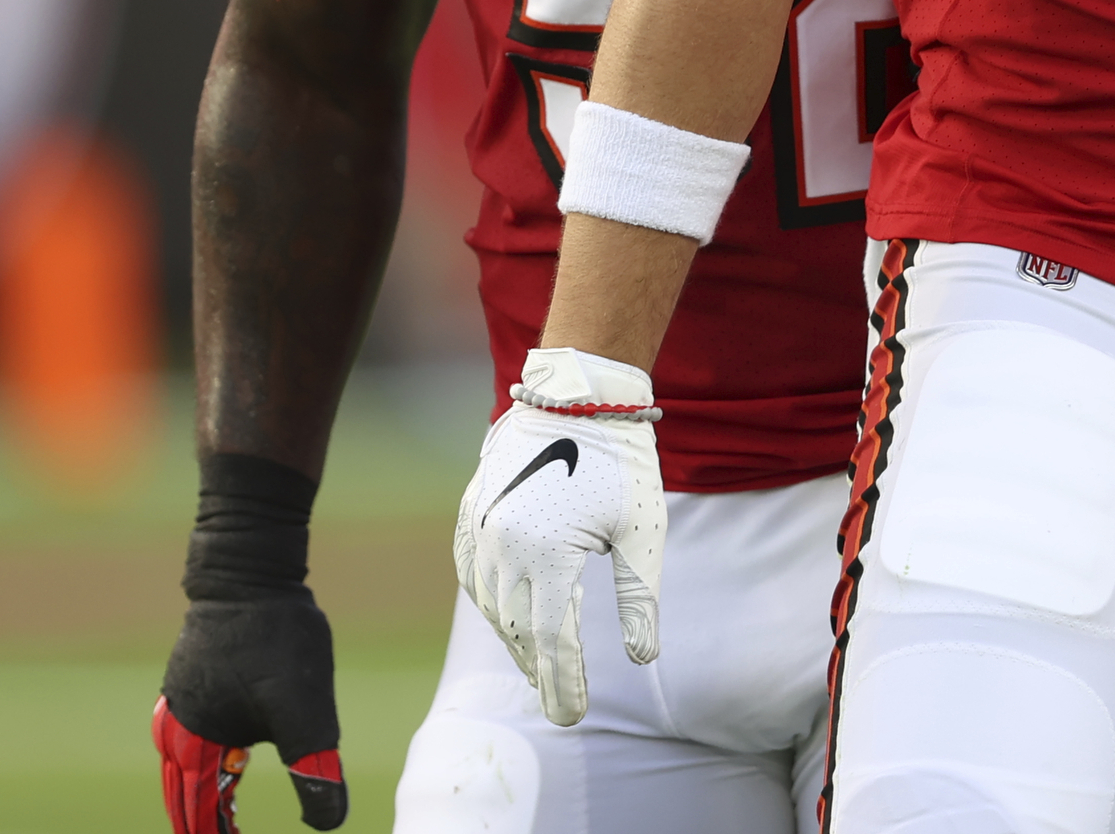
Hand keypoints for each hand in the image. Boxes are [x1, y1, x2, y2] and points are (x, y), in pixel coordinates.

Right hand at [154, 600, 347, 829]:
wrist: (252, 570)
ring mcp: (182, 697)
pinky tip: (226, 753)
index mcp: (195, 743)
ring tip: (218, 811)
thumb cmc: (278, 640)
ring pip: (183, 762)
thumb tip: (329, 824)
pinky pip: (192, 730)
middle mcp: (178, 725)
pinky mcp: (194, 674)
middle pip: (182, 792)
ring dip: (199, 790)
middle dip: (201, 820)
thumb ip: (315, 769)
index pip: (198, 812)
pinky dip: (204, 755)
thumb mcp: (307, 711)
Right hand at [453, 346, 667, 725]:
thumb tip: (644, 658)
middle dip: (538, 668)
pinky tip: (505, 616)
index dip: (562, 683)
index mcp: (548, 555)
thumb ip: (640, 598)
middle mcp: (504, 547)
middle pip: (517, 628)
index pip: (552, 640)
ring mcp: (481, 529)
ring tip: (538, 663)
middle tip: (558, 699)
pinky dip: (488, 600)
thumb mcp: (643, 533)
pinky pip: (470, 571)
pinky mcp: (471, 512)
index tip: (572, 717)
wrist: (578, 398)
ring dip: (513, 637)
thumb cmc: (622, 464)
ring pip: (490, 604)